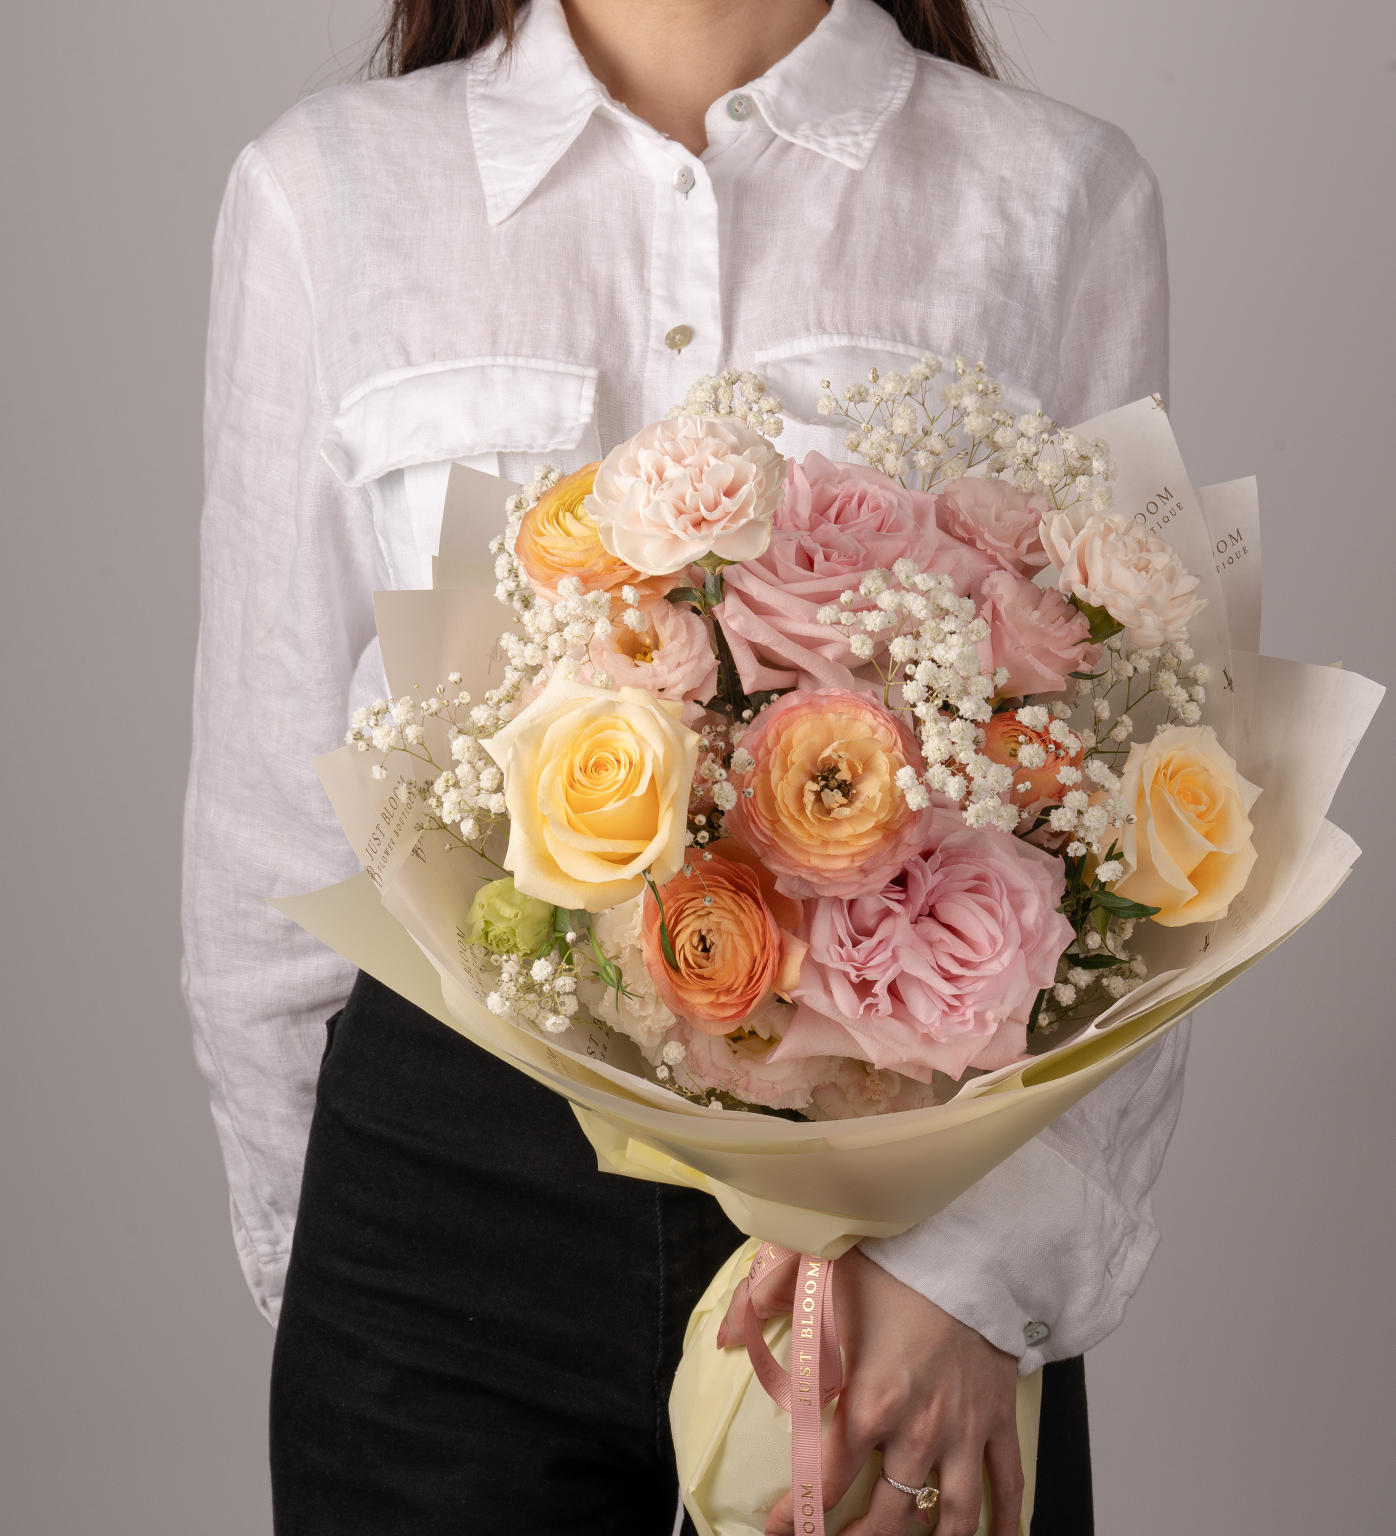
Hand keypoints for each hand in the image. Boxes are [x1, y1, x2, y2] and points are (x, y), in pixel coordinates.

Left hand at [716, 1247, 1022, 1535]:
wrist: (971, 1249)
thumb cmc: (897, 1263)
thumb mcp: (821, 1275)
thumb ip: (763, 1301)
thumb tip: (723, 1336)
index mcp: (869, 1404)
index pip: (825, 1483)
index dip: (798, 1517)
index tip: (781, 1531)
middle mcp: (917, 1432)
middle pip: (888, 1519)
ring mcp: (962, 1432)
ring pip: (953, 1518)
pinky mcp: (998, 1420)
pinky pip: (1008, 1485)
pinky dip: (1006, 1521)